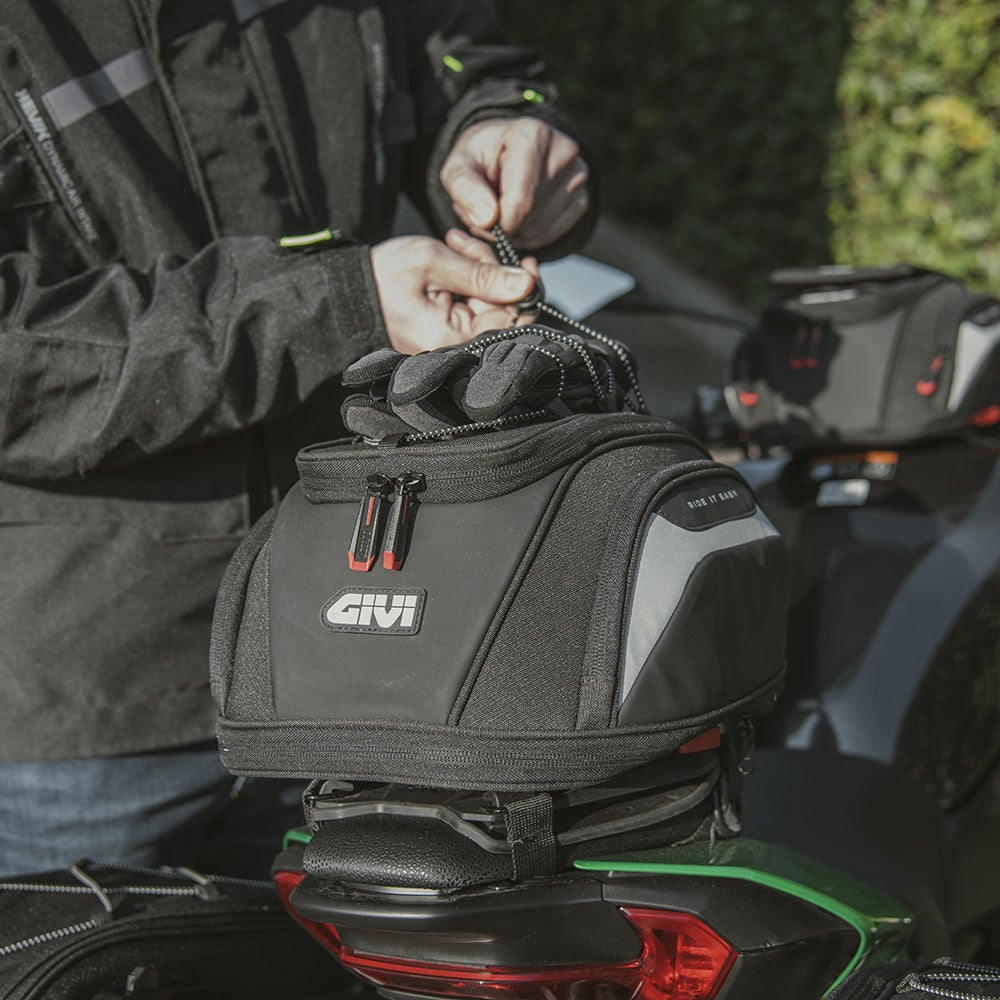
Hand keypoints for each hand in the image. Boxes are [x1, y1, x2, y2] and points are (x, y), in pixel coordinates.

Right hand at [370, 236, 534, 353]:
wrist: (345, 293)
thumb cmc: (383, 276)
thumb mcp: (435, 263)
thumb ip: (484, 275)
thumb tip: (528, 284)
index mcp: (454, 340)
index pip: (513, 321)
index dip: (524, 289)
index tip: (525, 261)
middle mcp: (457, 349)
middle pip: (503, 309)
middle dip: (493, 270)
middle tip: (466, 242)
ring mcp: (452, 342)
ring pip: (490, 302)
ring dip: (480, 268)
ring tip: (453, 243)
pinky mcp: (448, 331)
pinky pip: (474, 305)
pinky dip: (469, 279)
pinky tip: (453, 256)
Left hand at [441, 117, 588, 249]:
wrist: (504, 153)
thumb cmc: (480, 159)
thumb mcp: (458, 168)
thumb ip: (465, 190)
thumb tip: (488, 220)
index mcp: (532, 135)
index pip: (519, 201)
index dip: (496, 223)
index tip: (481, 219)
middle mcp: (563, 150)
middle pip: (531, 216)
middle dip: (504, 227)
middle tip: (488, 214)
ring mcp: (578, 174)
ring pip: (542, 228)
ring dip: (517, 233)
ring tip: (503, 212)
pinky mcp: (582, 196)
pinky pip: (556, 232)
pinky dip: (533, 235)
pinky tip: (520, 218)